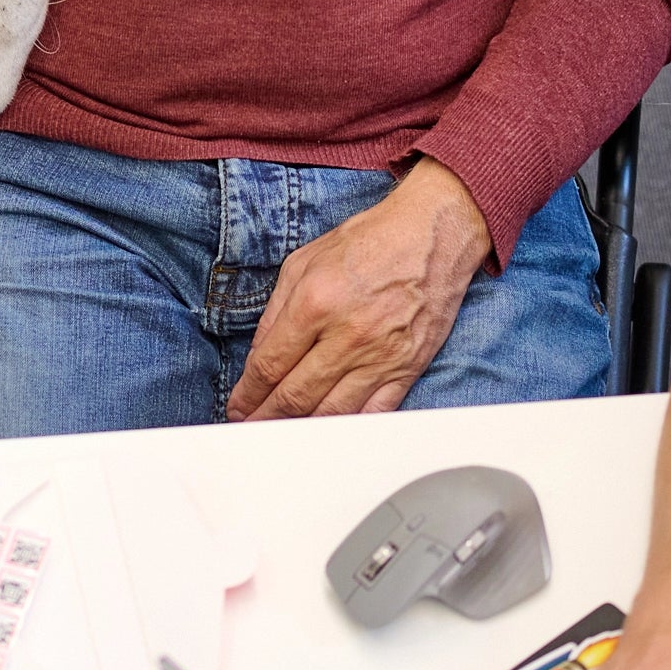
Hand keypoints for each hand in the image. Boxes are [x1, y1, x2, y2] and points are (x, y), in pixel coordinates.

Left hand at [226, 159, 490, 418]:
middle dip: (266, 418)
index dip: (248, 394)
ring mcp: (380, 356)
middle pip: (295, 396)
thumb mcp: (304, 261)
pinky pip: (375, 412)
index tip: (238, 406)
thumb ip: (276, 311)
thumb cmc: (370, 241)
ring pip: (332, 412)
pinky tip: (329, 431)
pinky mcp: (408, 368)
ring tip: (281, 435)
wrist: (432, 234)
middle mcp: (347, 335)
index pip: (269, 365)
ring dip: (301, 429)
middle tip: (251, 427)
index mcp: (314, 304)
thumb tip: (258, 354)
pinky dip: (349, 428)